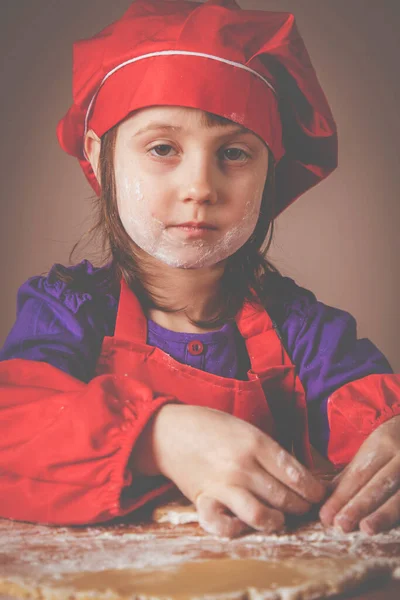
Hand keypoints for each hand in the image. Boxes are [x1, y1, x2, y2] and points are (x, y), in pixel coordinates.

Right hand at [142, 404, 326, 537]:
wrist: (168, 431)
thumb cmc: (210, 425)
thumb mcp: (244, 427)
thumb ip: (267, 450)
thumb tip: (297, 473)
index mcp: (255, 442)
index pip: (296, 474)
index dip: (313, 489)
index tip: (318, 495)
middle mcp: (242, 466)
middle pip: (284, 497)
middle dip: (300, 507)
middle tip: (303, 508)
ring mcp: (223, 485)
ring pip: (261, 516)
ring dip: (276, 522)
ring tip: (278, 519)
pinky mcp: (204, 501)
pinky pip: (225, 527)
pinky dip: (237, 530)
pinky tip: (243, 524)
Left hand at [319, 415, 399, 534]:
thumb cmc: (392, 444)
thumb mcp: (372, 450)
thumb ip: (352, 474)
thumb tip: (327, 500)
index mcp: (383, 444)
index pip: (359, 473)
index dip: (342, 496)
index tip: (326, 516)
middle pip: (379, 484)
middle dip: (359, 506)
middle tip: (341, 525)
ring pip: (399, 497)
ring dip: (383, 515)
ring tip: (367, 529)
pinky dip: (399, 517)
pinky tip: (391, 530)